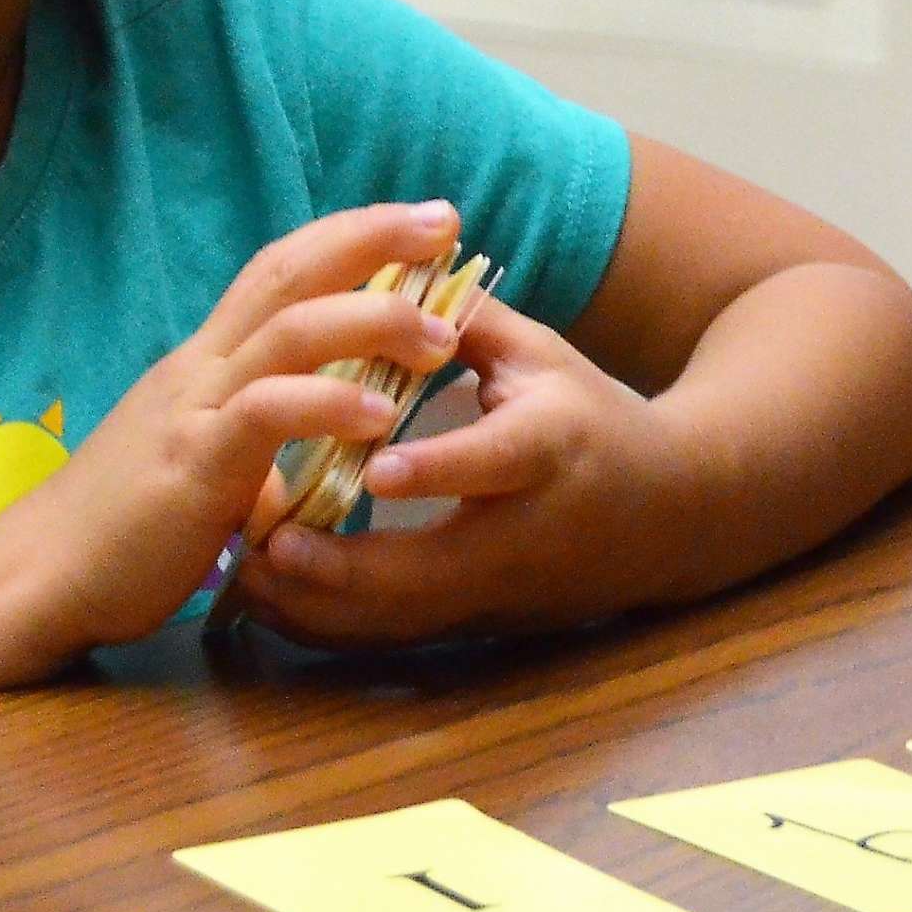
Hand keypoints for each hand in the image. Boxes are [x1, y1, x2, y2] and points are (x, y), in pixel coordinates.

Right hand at [0, 199, 468, 671]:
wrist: (34, 578)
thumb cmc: (118, 532)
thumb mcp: (198, 470)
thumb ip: (247, 451)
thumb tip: (293, 462)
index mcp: (206, 363)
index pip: (280, 272)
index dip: (349, 238)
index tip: (417, 223)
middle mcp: (201, 367)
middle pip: (290, 273)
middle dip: (372, 239)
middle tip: (444, 222)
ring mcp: (195, 410)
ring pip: (289, 332)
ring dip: (373, 321)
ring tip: (441, 335)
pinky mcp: (192, 464)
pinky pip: (266, 414)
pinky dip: (328, 406)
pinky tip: (382, 416)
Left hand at [227, 295, 700, 647]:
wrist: (670, 513)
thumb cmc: (592, 416)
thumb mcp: (541, 356)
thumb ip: (458, 319)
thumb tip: (377, 275)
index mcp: (549, 448)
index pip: (492, 464)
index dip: (437, 471)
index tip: (373, 471)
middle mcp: (524, 533)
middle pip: (431, 573)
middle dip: (341, 568)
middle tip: (263, 541)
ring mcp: (500, 592)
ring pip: (402, 620)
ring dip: (319, 605)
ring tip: (242, 571)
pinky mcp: (478, 624)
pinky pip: (394, 636)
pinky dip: (329, 622)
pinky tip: (270, 596)